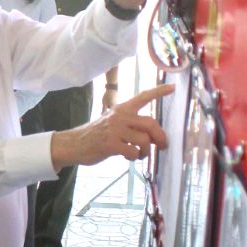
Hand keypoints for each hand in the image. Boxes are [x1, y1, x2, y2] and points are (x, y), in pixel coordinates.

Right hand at [50, 84, 172, 167]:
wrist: (74, 143)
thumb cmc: (96, 134)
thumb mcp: (113, 122)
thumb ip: (132, 126)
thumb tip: (154, 138)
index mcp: (121, 109)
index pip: (143, 97)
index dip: (158, 92)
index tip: (173, 88)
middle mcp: (120, 116)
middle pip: (150, 123)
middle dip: (161, 136)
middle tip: (163, 146)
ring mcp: (115, 130)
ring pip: (144, 140)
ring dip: (146, 151)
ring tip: (139, 155)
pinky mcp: (110, 144)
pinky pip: (133, 152)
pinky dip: (135, 157)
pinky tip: (128, 157)